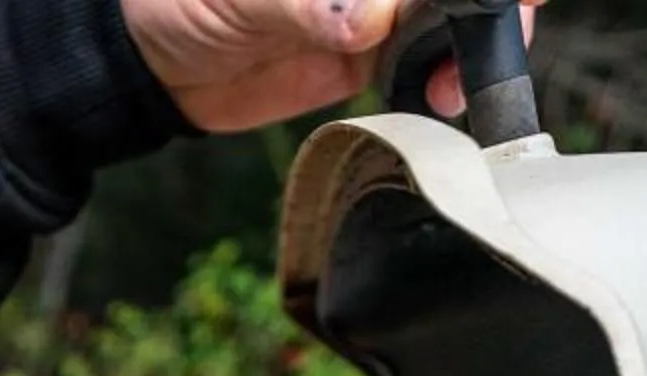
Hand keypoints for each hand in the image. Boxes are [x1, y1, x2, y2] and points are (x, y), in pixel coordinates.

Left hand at [121, 0, 536, 132]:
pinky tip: (440, 96)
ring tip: (456, 82)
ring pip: (455, 14)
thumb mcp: (240, 0)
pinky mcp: (370, 48)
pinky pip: (428, 59)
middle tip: (496, 37)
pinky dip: (447, 78)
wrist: (149, 62)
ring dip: (475, 46)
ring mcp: (375, 3)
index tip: (497, 0)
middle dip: (493, 5)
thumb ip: (304, 4)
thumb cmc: (178, 1)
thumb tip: (366, 18)